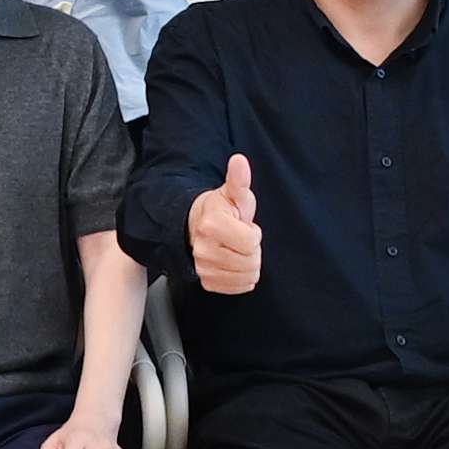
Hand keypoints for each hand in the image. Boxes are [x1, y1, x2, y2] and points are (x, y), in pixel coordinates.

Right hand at [185, 153, 260, 295]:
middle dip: (251, 249)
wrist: (196, 226)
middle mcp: (203, 249)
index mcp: (211, 225)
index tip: (242, 225)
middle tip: (239, 237)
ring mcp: (203, 268)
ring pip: (247, 276)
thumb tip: (240, 161)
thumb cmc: (220, 210)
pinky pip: (239, 287)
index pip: (251, 242)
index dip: (253, 233)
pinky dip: (241, 277)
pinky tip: (234, 262)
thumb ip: (239, 180)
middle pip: (251, 261)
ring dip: (248, 263)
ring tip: (236, 248)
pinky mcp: (207, 282)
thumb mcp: (233, 193)